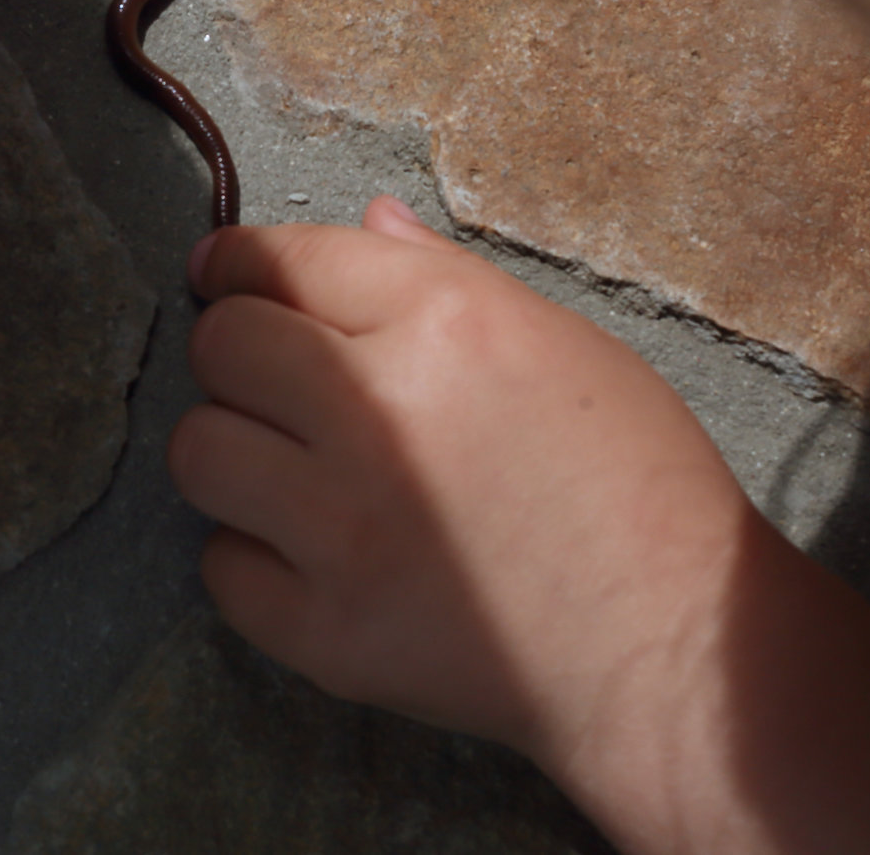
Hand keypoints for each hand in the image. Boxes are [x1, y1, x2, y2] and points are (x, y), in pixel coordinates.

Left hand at [169, 197, 754, 767]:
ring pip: (197, 452)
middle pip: (222, 347)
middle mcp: (376, 413)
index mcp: (440, 321)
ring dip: (231, 450)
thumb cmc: (636, 482)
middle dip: (236, 351)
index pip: (278, 260)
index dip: (237, 266)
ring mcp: (342, 530)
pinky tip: (310, 554)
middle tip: (272, 381)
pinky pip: (221, 569)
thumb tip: (367, 222)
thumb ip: (442, 277)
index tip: (224, 277)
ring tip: (285, 468)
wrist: (672, 647)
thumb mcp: (559, 341)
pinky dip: (253, 558)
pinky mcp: (327, 632)